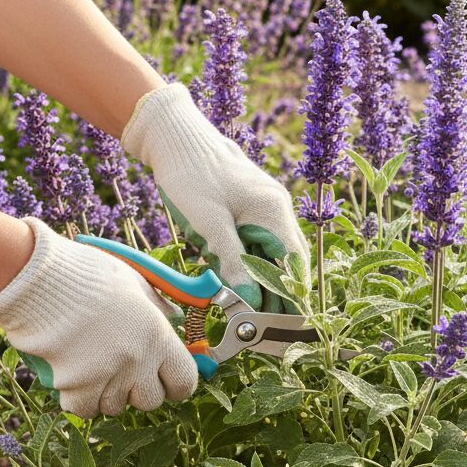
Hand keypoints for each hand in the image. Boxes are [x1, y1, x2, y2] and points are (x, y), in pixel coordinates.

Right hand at [0, 218, 197, 417]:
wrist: (42, 280)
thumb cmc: (89, 274)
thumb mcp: (136, 282)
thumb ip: (157, 307)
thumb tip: (173, 318)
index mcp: (159, 334)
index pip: (184, 381)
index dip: (175, 383)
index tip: (165, 379)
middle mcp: (139, 360)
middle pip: (150, 401)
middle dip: (138, 390)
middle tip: (122, 369)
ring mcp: (108, 376)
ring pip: (115, 407)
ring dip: (107, 393)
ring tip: (91, 364)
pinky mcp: (76, 387)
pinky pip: (85, 409)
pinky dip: (79, 398)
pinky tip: (72, 376)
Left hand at [122, 84, 309, 310]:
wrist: (172, 136)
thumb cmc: (190, 174)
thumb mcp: (209, 224)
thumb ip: (233, 265)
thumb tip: (250, 304)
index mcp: (273, 212)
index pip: (294, 266)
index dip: (292, 298)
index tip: (285, 327)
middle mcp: (275, 210)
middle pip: (287, 264)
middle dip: (279, 297)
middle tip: (265, 330)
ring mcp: (263, 208)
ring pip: (271, 256)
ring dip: (262, 285)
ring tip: (250, 315)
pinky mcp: (246, 209)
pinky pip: (255, 245)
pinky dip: (249, 268)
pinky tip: (236, 285)